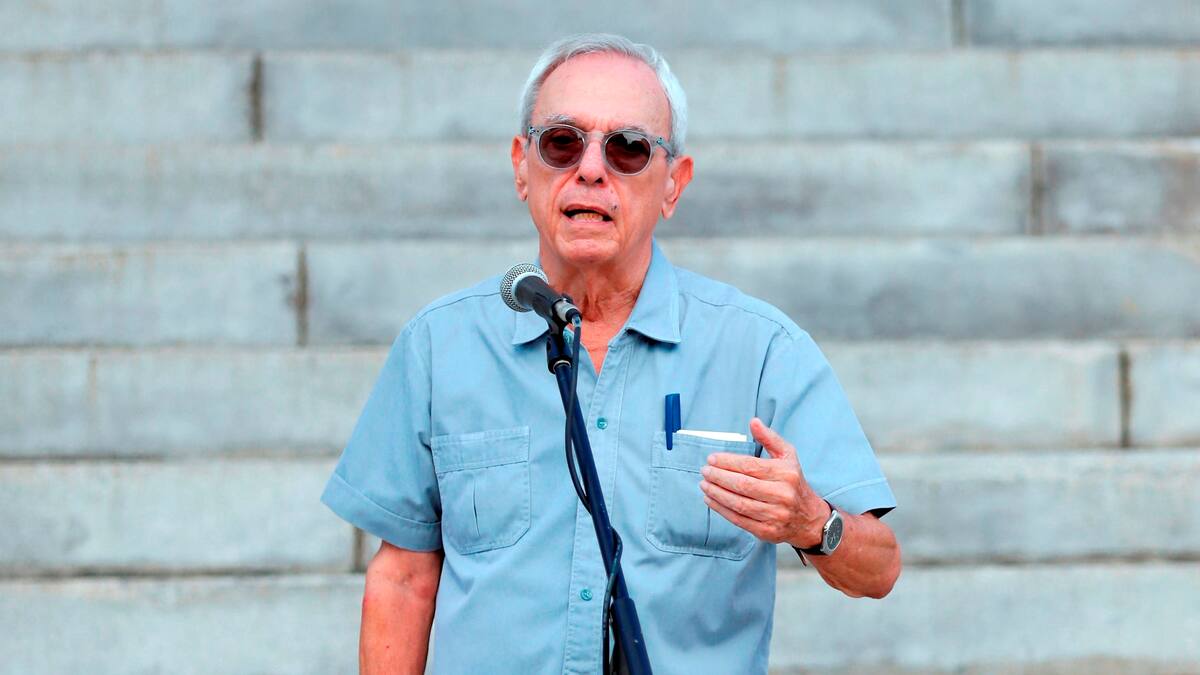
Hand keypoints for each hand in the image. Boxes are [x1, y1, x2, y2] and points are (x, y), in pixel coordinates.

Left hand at [699, 418, 829, 546]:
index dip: (728, 462)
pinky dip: (721, 509)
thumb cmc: (794, 482)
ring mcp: (775, 515)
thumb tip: (753, 422)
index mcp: (785, 474)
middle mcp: (782, 495)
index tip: (712, 458)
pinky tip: (711, 500)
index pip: (750, 466)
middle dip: (719, 477)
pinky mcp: (767, 531)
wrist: (809, 519)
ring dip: (717, 493)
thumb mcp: (788, 456)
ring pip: (738, 504)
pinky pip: (739, 520)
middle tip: (705, 471)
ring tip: (704, 484)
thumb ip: (770, 438)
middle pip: (742, 485)